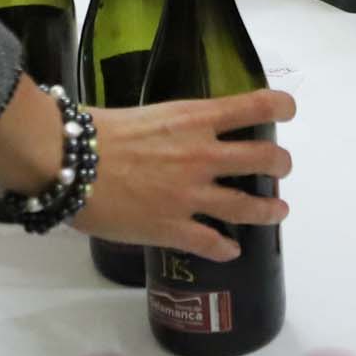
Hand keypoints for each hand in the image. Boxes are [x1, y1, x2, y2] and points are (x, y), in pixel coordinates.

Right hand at [72, 89, 296, 262]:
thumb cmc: (96, 131)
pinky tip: (229, 250)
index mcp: (196, 119)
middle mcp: (203, 155)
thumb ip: (174, 126)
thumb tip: (177, 135)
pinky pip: (213, 242)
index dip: (280, 106)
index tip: (287, 110)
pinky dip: (226, 248)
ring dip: (270, 209)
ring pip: (249, 206)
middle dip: (280, 163)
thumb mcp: (148, 114)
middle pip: (264, 157)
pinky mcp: (174, 227)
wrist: (67, 163)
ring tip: (278, 211)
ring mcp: (192, 194)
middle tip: (279, 168)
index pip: (255, 105)